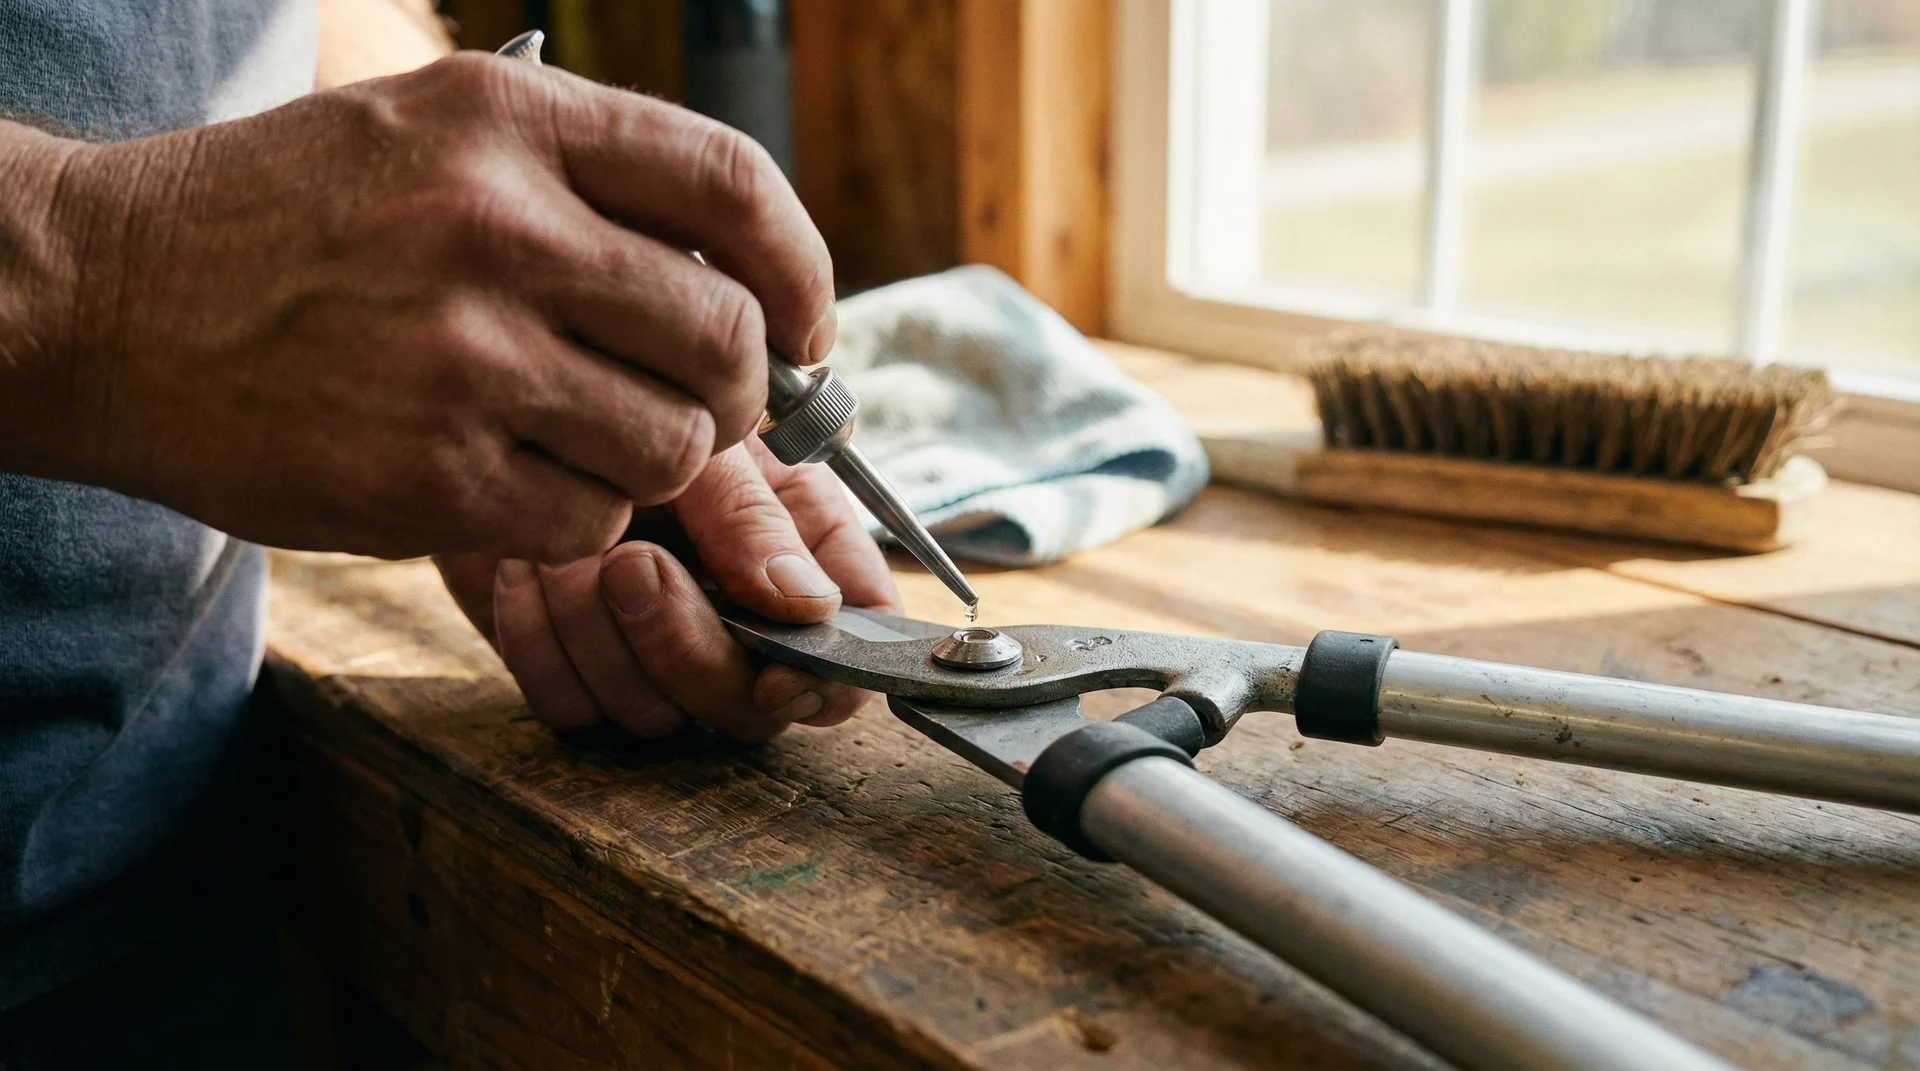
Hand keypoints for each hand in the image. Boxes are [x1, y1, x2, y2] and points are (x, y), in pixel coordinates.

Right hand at [0, 52, 832, 561]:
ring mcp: (462, 356)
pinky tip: (514, 483)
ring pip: (675, 445)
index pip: (733, 185)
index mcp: (508, 120)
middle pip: (725, 336)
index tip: (802, 323)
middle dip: (738, 389)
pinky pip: (593, 521)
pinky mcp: (427, 475)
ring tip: (584, 440)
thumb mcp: (427, 134)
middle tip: (699, 404)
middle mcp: (496, 225)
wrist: (102, 298)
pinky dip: (578, 518)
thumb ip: (581, 180)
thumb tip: (746, 273)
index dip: (799, 269)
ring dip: (654, 460)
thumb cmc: (284, 222)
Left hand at [437, 440, 900, 741]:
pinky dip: (541, 644)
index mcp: (805, 550)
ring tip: (565, 548)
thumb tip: (811, 607)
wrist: (517, 406)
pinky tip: (526, 571)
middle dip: (689, 649)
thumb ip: (756, 520)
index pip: (860, 640)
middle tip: (633, 564)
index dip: (829, 674)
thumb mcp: (705, 441)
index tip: (775, 673)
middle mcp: (745, 616)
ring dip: (600, 636)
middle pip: (754, 706)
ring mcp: (662, 653)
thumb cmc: (630, 398)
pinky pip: (573, 710)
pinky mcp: (580, 671)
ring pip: (657, 718)